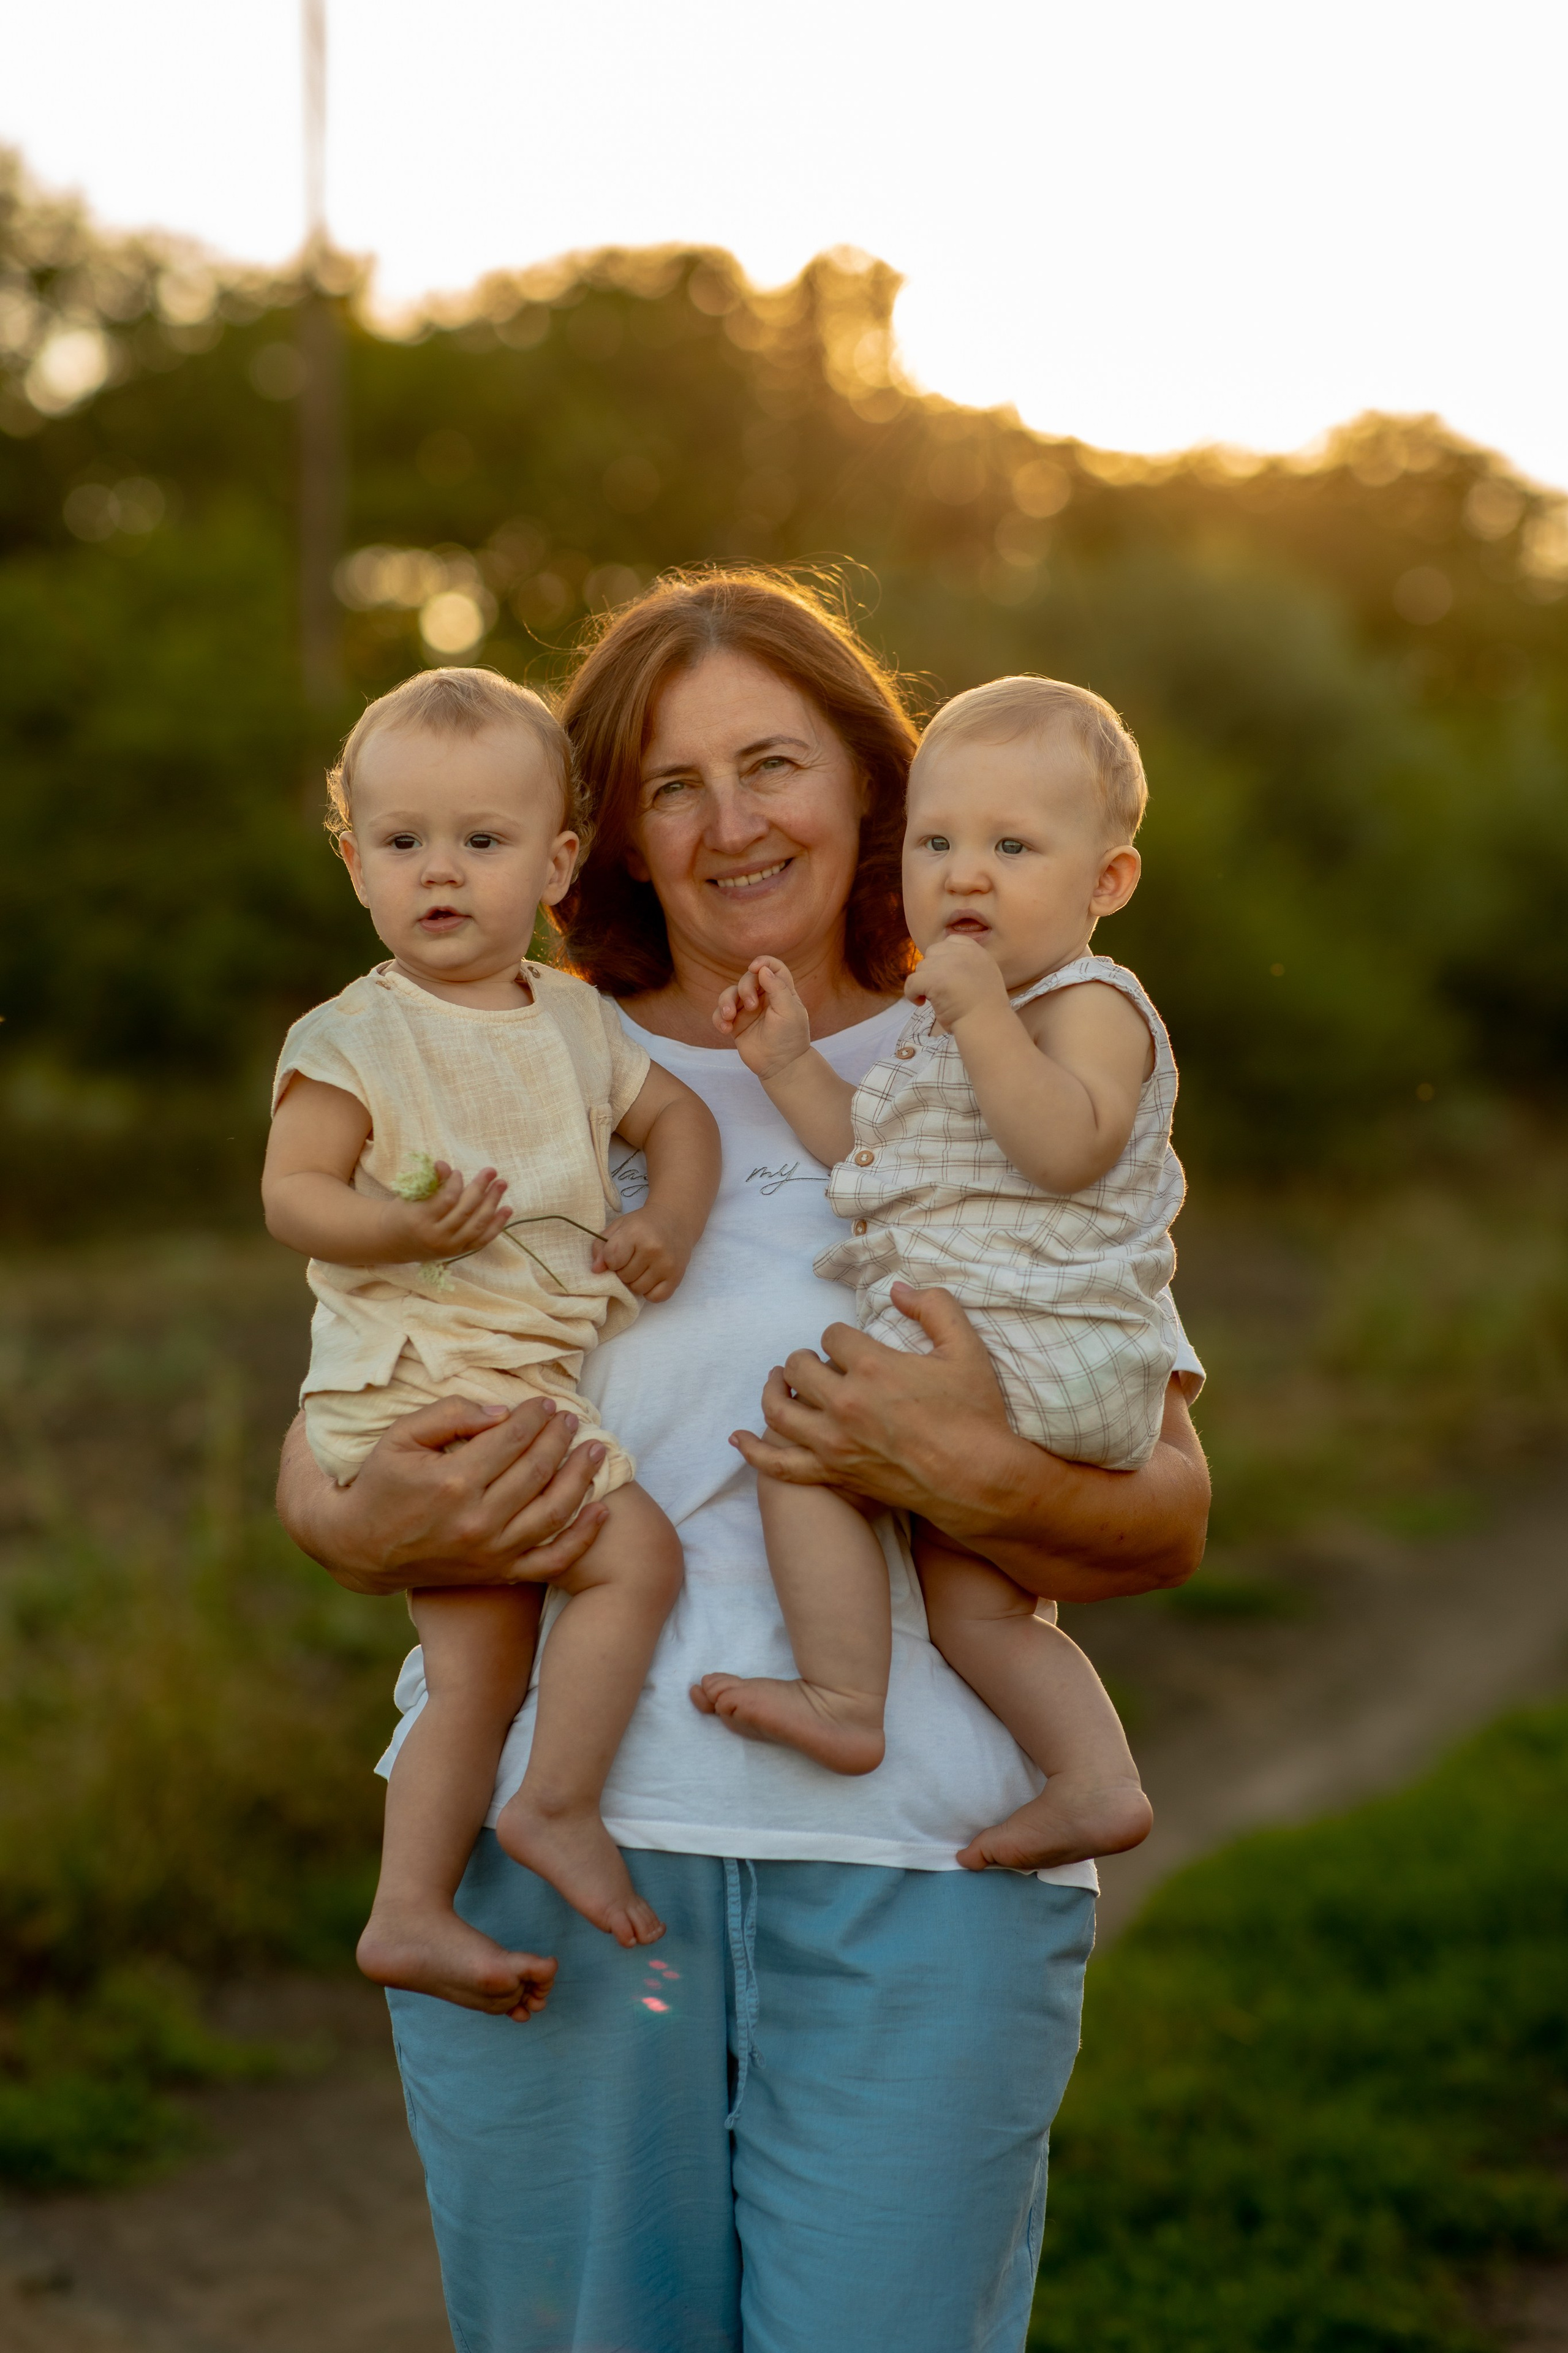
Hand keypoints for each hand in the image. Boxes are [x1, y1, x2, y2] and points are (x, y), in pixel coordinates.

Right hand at [278, 1394, 610, 1595]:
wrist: (360, 1548)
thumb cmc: (381, 1483)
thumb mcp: (399, 1437)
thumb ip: (449, 1415)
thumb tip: (501, 1411)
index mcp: (453, 1481)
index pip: (511, 1439)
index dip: (534, 1417)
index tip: (547, 1403)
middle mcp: (477, 1519)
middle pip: (537, 1470)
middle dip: (560, 1439)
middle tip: (573, 1420)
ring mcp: (490, 1551)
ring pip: (553, 1511)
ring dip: (581, 1477)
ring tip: (595, 1451)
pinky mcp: (497, 1573)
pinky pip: (551, 1561)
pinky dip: (582, 1538)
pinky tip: (602, 1510)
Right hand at [387, 1161, 511, 1263]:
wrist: (394, 1242)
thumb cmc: (403, 1213)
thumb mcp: (411, 1195)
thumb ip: (429, 1181)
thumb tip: (443, 1165)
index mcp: (420, 1220)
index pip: (447, 1200)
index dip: (456, 1183)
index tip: (459, 1172)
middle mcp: (436, 1237)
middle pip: (465, 1211)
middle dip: (480, 1188)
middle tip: (491, 1171)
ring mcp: (449, 1247)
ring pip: (477, 1224)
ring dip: (492, 1203)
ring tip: (501, 1184)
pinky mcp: (458, 1252)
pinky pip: (482, 1239)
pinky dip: (496, 1225)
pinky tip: (506, 1209)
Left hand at [594, 1204, 694, 1301]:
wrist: (675, 1220)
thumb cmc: (643, 1224)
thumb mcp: (618, 1227)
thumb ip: (602, 1247)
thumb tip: (596, 1270)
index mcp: (636, 1233)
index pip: (612, 1260)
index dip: (611, 1261)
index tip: (618, 1253)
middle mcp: (653, 1249)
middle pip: (624, 1277)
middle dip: (624, 1270)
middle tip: (633, 1258)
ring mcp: (666, 1264)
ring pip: (637, 1289)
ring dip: (636, 1281)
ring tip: (643, 1266)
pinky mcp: (677, 1277)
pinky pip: (655, 1297)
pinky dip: (650, 1291)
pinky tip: (652, 1276)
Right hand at [714, 956, 812, 1081]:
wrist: (781, 1066)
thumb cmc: (790, 1038)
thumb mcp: (790, 1011)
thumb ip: (778, 988)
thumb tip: (762, 969)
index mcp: (781, 991)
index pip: (773, 967)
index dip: (763, 962)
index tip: (755, 967)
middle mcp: (763, 998)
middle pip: (747, 979)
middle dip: (744, 988)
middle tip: (750, 1006)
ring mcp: (747, 1011)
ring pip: (729, 994)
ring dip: (725, 1002)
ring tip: (729, 1017)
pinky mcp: (736, 1025)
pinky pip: (719, 1014)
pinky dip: (718, 1018)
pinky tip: (725, 1029)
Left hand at [730, 1281, 1008, 1503]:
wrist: (976, 1480)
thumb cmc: (974, 1415)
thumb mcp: (965, 1349)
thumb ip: (934, 1307)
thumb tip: (899, 1288)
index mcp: (872, 1365)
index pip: (832, 1336)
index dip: (840, 1338)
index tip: (852, 1347)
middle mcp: (844, 1402)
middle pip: (799, 1368)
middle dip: (805, 1359)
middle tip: (816, 1362)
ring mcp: (833, 1442)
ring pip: (779, 1410)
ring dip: (773, 1391)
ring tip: (779, 1383)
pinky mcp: (832, 1473)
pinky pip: (780, 1465)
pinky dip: (754, 1451)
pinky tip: (738, 1438)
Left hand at [904, 936, 1009, 1030]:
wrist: (986, 1023)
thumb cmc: (985, 1008)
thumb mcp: (984, 975)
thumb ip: (968, 964)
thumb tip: (944, 964)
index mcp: (976, 951)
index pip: (951, 941)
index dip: (943, 957)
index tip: (944, 974)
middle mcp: (962, 952)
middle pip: (933, 952)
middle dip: (932, 969)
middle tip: (938, 988)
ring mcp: (947, 964)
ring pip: (921, 967)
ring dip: (923, 982)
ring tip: (933, 998)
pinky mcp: (934, 979)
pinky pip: (912, 981)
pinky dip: (912, 993)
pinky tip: (921, 1003)